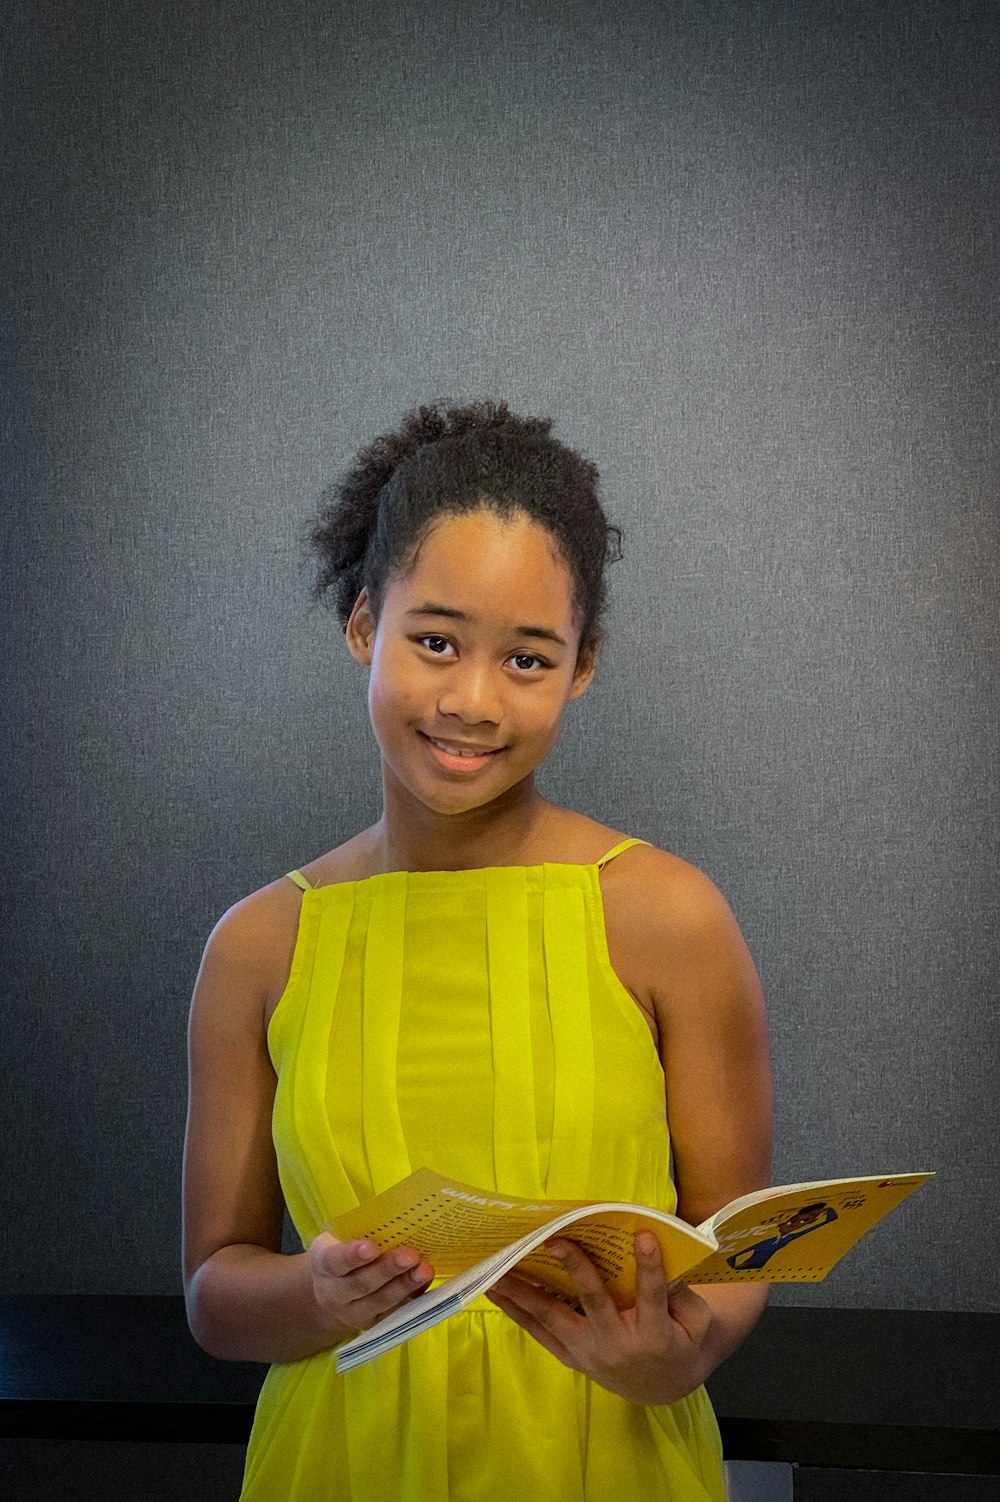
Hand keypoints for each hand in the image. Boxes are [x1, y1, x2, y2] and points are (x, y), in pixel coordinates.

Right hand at [308, 1233, 433, 1334]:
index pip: (334, 1261)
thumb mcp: (341, 1238)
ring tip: (424, 1270)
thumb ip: (362, 1231)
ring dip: (404, 1285)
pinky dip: (413, 1298)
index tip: (371, 1247)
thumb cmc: (344, 1252)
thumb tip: (399, 1218)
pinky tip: (425, 1282)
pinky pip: (394, 1314)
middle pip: (361, 1284)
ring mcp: (354, 1313)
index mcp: (323, 1265)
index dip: (352, 1255)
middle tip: (410, 1255)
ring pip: (380, 1301)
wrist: (333, 1291)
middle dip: (388, 1270)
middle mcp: (334, 1293)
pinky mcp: (374, 1324)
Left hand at [485, 1233, 712, 1404]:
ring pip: (554, 1319)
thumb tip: (654, 1245)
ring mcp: (589, 1353)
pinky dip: (518, 1311)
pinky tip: (497, 1291)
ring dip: (525, 1292)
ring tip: (501, 1267)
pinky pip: (540, 1333)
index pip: (652, 1296)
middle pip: (593, 1303)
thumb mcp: (694, 1320)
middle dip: (576, 1269)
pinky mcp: (572, 1358)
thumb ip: (680, 1289)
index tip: (643, 1235)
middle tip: (556, 1239)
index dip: (649, 1267)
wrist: (661, 1387)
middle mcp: (617, 1345)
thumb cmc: (680, 1340)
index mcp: (654, 1334)